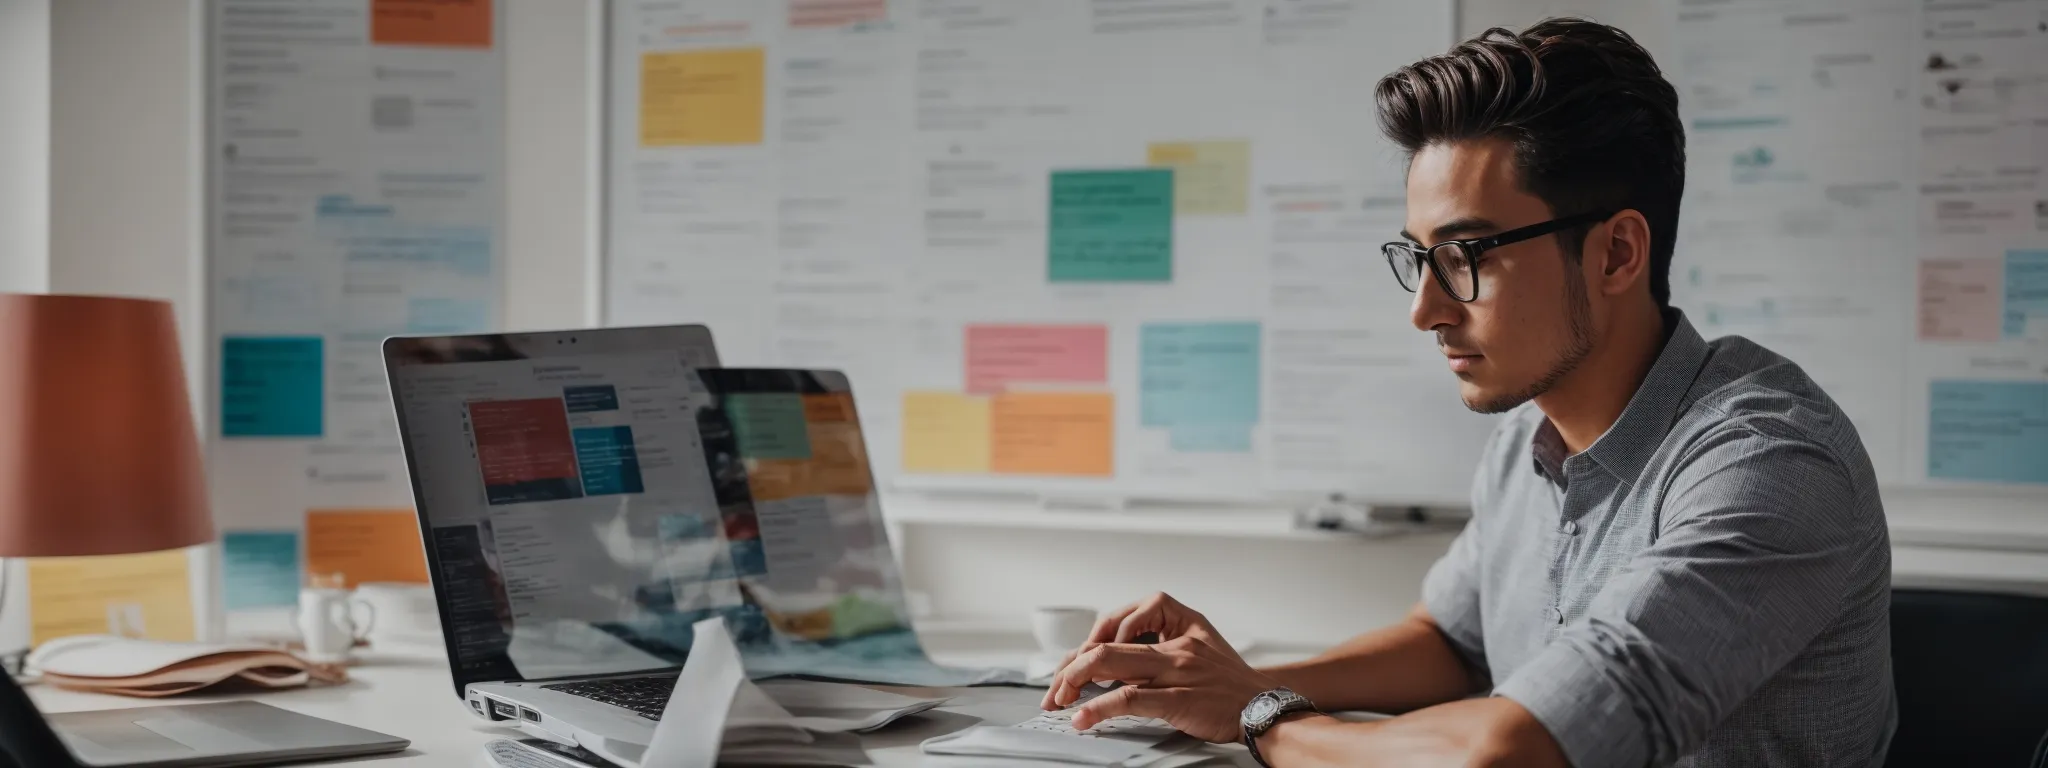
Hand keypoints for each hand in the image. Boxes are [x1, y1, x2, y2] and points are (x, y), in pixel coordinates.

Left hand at [1047, 636, 1278, 743]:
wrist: (1264, 705)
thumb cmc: (1228, 680)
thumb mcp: (1197, 641)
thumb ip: (1161, 640)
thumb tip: (1115, 657)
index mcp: (1175, 622)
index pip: (1116, 623)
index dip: (1086, 644)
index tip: (1071, 667)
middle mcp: (1171, 644)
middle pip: (1104, 643)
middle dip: (1069, 667)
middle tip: (1054, 690)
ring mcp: (1175, 670)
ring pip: (1110, 663)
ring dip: (1074, 683)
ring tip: (1059, 701)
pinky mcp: (1178, 698)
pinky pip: (1129, 698)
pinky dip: (1098, 707)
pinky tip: (1083, 717)